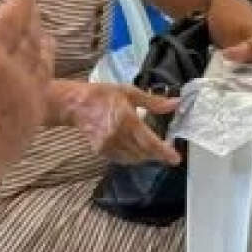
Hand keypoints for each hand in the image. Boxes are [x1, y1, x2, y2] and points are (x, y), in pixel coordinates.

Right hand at [0, 0, 53, 181]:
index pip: (13, 17)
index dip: (21, 2)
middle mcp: (15, 71)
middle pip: (33, 36)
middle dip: (34, 20)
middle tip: (33, 11)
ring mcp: (28, 96)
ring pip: (44, 60)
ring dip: (44, 43)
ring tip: (43, 35)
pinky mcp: (34, 119)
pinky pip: (47, 87)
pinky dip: (47, 71)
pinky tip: (41, 71)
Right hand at [60, 81, 180, 164]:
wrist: (76, 105)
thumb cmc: (103, 95)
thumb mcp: (130, 92)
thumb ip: (154, 101)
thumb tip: (175, 103)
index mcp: (126, 120)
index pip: (149, 142)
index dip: (164, 152)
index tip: (176, 158)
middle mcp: (117, 136)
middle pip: (143, 153)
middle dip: (157, 154)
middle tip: (166, 151)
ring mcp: (107, 145)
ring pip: (133, 159)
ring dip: (145, 156)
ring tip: (152, 149)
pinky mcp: (100, 151)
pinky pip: (121, 159)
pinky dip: (132, 156)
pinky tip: (135, 148)